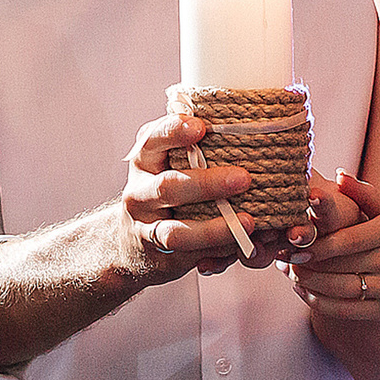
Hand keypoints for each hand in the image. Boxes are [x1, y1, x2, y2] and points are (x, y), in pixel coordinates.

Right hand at [118, 114, 277, 280]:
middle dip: (207, 183)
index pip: (152, 140)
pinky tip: (243, 243)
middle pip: (168, 187)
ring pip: (176, 232)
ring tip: (249, 222)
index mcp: (144, 162)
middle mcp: (140, 194)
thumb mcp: (164, 162)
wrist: (130, 242)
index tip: (200, 127)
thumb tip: (239, 122)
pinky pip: (191, 255)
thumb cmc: (162, 191)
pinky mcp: (161, 256)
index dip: (173, 132)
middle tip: (244, 178)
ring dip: (214, 228)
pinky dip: (218, 250)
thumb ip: (190, 146)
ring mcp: (146, 228)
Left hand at [288, 174, 379, 321]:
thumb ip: (367, 196)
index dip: (317, 244)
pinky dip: (321, 304)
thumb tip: (337, 175)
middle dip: (306, 263)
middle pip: (338, 266)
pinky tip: (307, 293)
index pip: (347, 240)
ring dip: (309, 283)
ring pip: (339, 290)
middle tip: (282, 256)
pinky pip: (347, 311)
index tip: (294, 242)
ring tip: (291, 273)